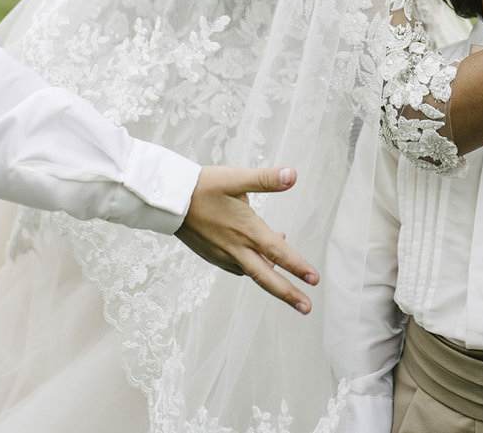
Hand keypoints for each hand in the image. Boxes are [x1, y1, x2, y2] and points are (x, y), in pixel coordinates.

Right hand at [177, 165, 319, 313]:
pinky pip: (238, 267)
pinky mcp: (213, 255)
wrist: (167, 201)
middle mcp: (236, 248)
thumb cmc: (202, 187)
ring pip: (252, 271)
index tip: (315, 280)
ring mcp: (223, 255)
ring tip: (283, 265)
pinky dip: (253, 265)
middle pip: (266, 277)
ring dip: (270, 276)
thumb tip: (293, 175)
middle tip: (306, 307)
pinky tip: (258, 255)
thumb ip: (266, 179)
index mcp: (246, 230)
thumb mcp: (236, 178)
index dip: (298, 266)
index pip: (278, 252)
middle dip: (288, 293)